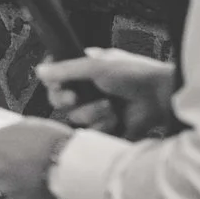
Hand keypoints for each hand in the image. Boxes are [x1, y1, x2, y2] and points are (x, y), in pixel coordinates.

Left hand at [0, 121, 72, 198]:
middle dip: (1, 160)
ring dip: (12, 176)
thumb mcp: (28, 124)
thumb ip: (9, 133)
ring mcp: (3, 185)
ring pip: (2, 180)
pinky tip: (37, 180)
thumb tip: (4, 136)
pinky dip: (23, 188)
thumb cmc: (52, 141)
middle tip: (20, 156)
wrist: (71, 166)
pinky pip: (15, 193)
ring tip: (33, 169)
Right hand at [36, 47, 178, 137]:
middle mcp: (88, 89)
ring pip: (74, 118)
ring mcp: (96, 109)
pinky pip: (91, 132)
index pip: (55, 78)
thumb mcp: (96, 66)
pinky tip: (116, 118)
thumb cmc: (134, 74)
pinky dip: (103, 126)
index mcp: (84, 70)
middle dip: (67, 100)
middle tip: (75, 96)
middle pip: (58, 101)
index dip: (53, 84)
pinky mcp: (106, 128)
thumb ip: (65, 69)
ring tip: (110, 106)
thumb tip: (38, 71)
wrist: (161, 97)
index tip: (57, 84)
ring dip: (92, 112)